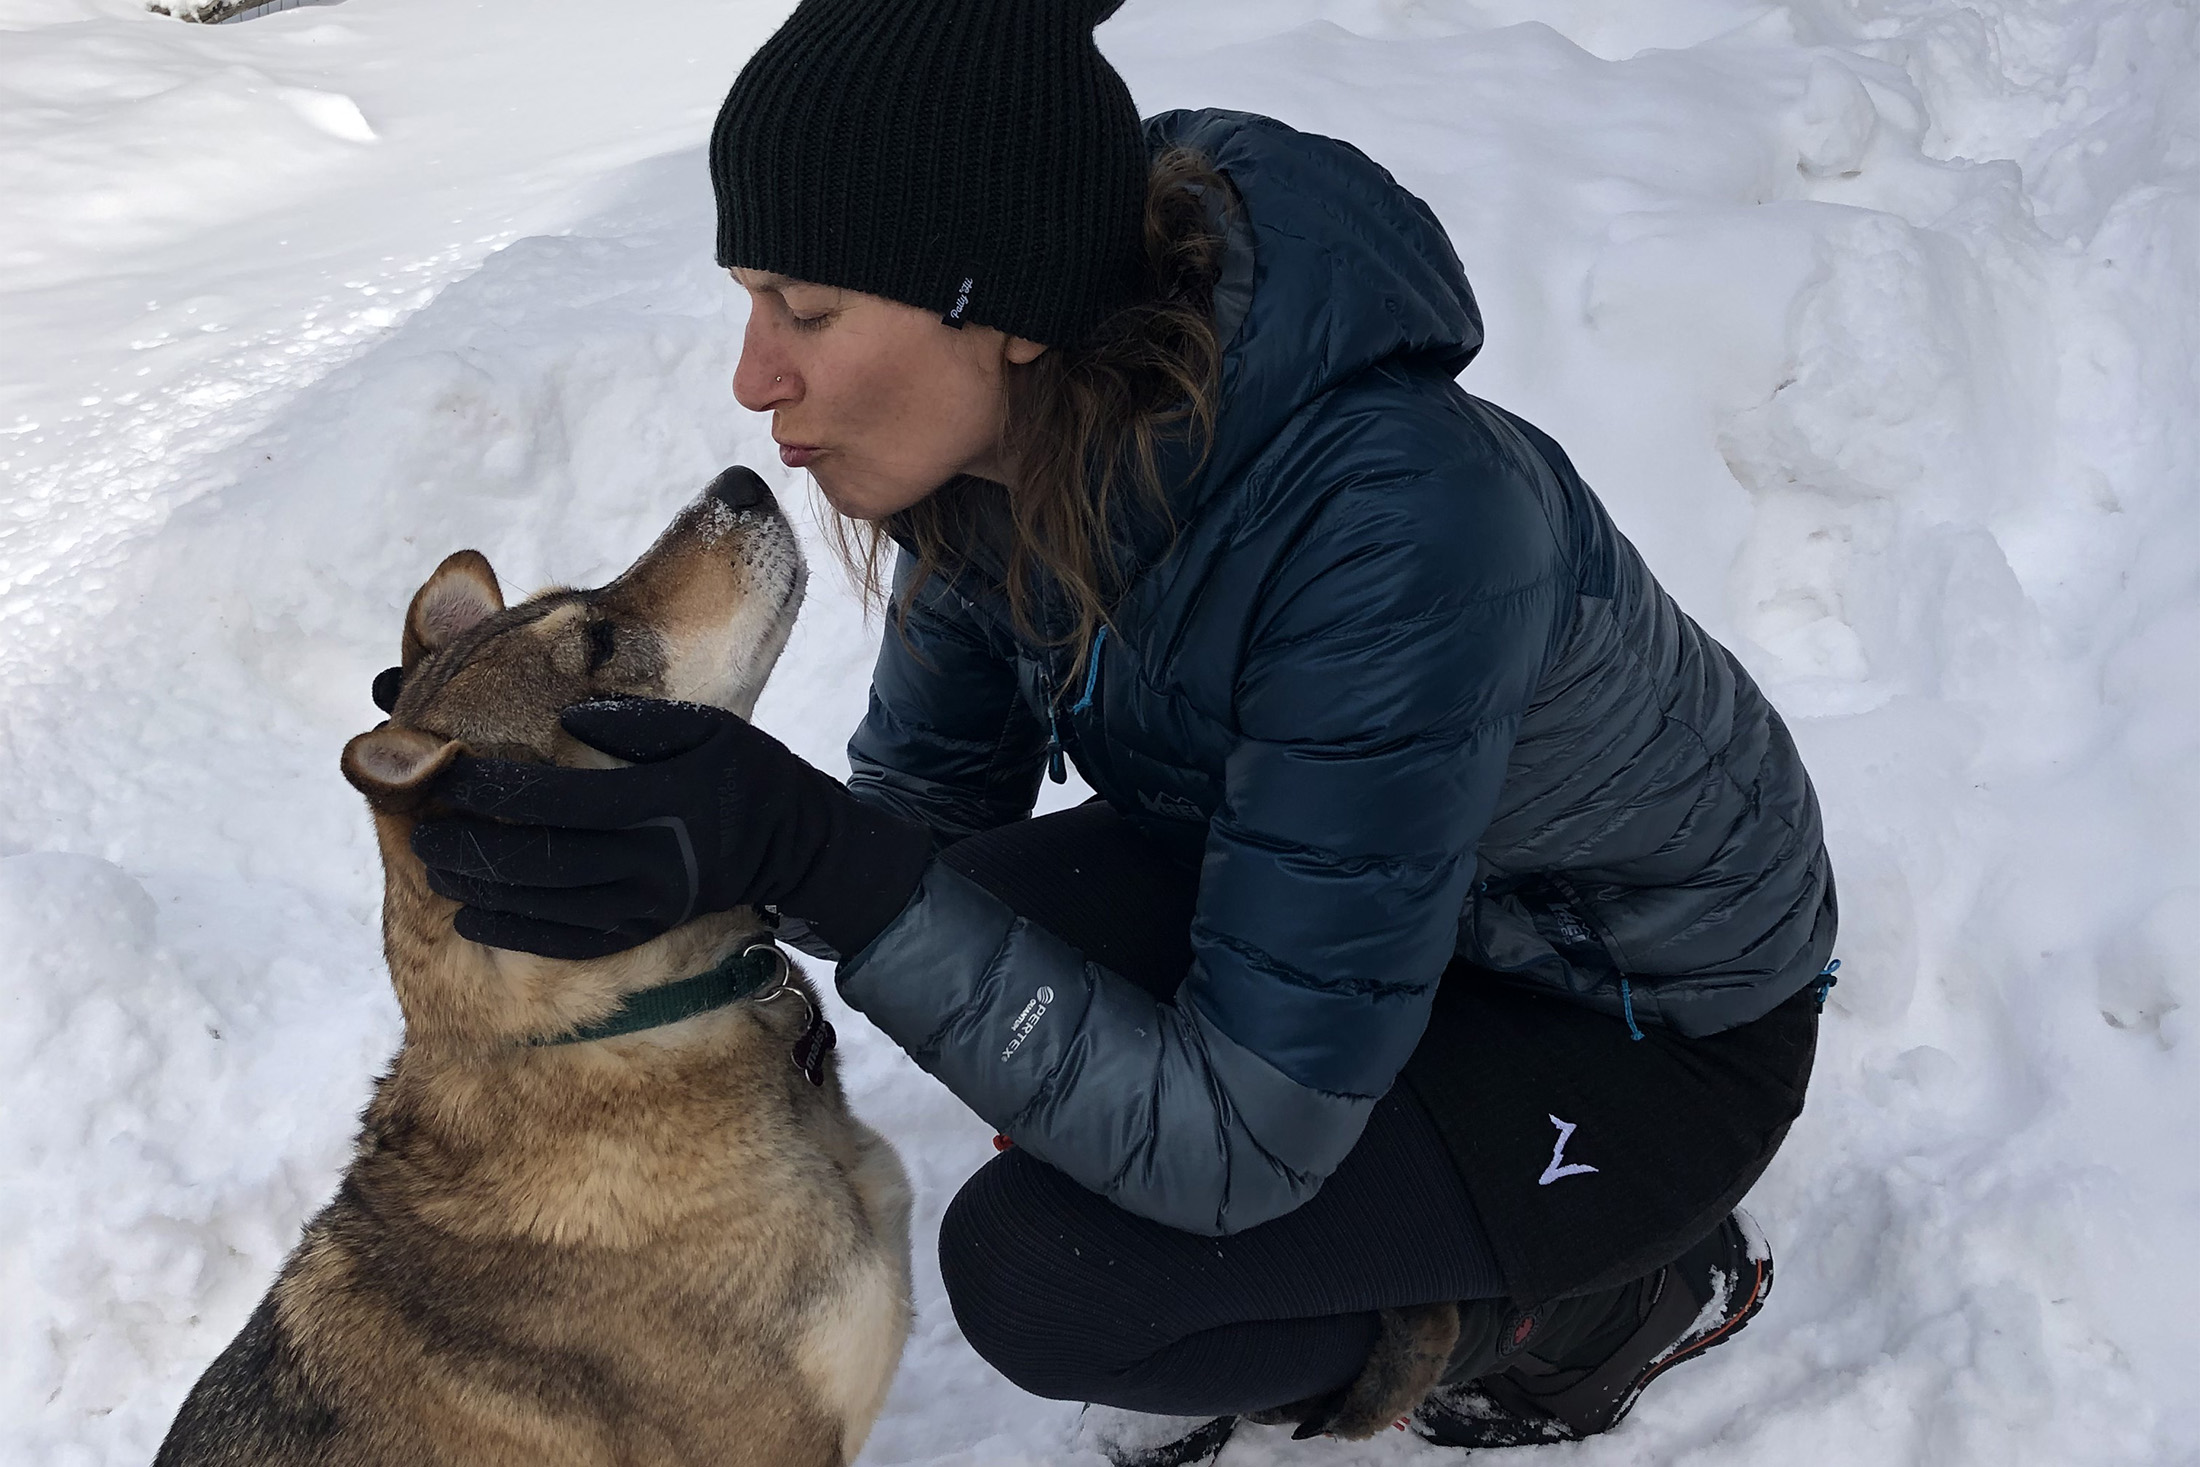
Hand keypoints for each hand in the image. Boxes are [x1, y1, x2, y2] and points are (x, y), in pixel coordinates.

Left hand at [409, 699, 928, 959]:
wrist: (798, 844)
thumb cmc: (744, 770)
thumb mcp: (707, 727)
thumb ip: (638, 720)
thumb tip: (568, 716)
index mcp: (660, 802)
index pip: (556, 800)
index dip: (493, 789)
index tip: (446, 770)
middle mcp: (651, 860)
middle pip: (541, 859)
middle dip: (474, 844)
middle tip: (423, 829)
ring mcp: (648, 903)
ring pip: (546, 905)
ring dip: (483, 889)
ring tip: (437, 868)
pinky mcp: (645, 929)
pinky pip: (570, 940)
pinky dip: (516, 931)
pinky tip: (474, 916)